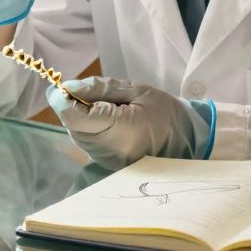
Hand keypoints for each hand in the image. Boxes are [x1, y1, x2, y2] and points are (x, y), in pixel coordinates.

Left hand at [45, 77, 212, 169]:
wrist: (187, 142)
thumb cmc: (163, 111)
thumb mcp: (136, 90)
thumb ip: (99, 88)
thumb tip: (67, 88)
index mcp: (119, 130)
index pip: (74, 117)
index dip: (63, 100)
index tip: (65, 86)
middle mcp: (108, 151)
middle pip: (71, 125)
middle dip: (73, 105)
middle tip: (94, 93)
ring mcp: (105, 161)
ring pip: (76, 133)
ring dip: (81, 116)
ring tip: (107, 107)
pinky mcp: (105, 164)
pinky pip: (86, 140)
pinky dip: (88, 126)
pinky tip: (107, 119)